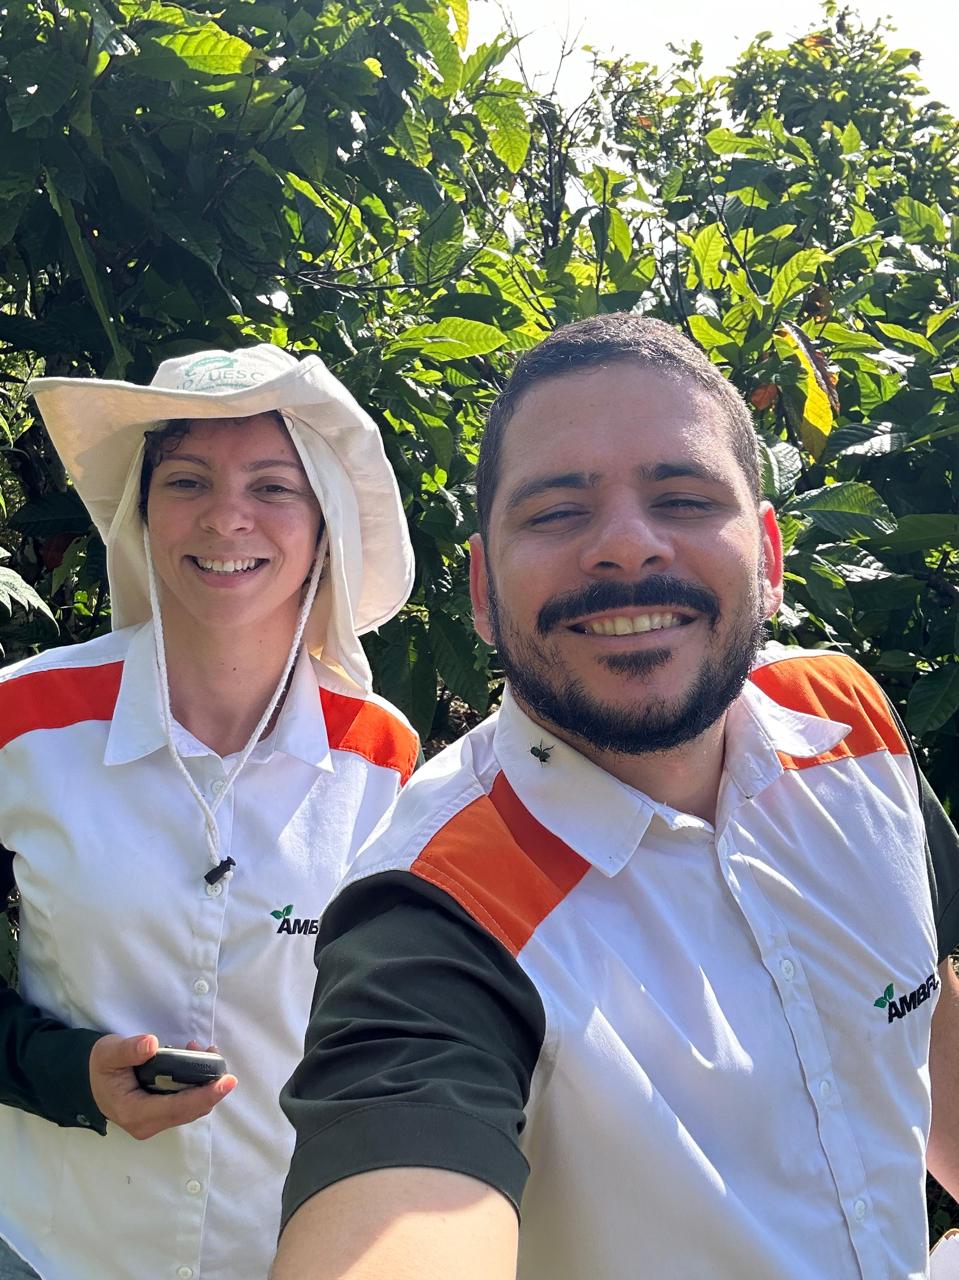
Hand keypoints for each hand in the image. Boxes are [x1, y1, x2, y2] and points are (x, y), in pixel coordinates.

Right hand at [88, 1033, 236, 1139]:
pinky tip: (195, 1060)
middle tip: (214, 1053)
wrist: (91, 1080)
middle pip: (189, 1111)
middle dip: (209, 1086)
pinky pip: (186, 1105)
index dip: (205, 1095)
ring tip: (203, 1050)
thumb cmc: (101, 1067)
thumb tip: (151, 1044)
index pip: (177, 1107)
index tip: (227, 1081)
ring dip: (204, 1084)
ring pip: (190, 1109)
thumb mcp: (108, 1053)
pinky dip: (197, 1086)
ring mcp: (155, 1123)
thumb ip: (129, 1050)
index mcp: (134, 1112)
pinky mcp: (161, 1116)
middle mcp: (147, 1124)